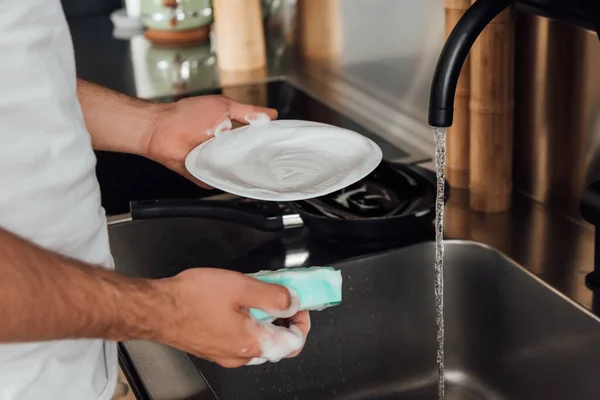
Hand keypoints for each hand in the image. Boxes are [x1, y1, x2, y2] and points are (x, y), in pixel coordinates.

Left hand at [144, 96, 277, 187]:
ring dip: (244, 172)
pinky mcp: (204, 176)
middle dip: (258, 160)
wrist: (161, 130)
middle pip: (247, 158)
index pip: (254, 141)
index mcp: (231, 133)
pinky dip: (226, 183)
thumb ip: (247, 112)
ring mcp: (215, 164)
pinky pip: (219, 183)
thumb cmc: (189, 115)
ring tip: (256, 171)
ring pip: (235, 172)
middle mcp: (225, 150)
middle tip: (272, 161)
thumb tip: (271, 115)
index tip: (280, 146)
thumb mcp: (224, 106)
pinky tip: (236, 180)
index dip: (266, 144)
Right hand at [152, 268, 310, 367]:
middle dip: (284, 320)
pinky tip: (238, 303)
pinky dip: (248, 323)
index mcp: (252, 342)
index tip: (299, 303)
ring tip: (258, 297)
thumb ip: (275, 296)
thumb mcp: (243, 287)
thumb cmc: (192, 300)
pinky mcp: (213, 348)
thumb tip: (294, 302)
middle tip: (281, 297)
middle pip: (278, 344)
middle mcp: (240, 355)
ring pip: (259, 342)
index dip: (302, 320)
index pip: (294, 342)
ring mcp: (225, 354)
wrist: (156, 308)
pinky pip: (240, 339)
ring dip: (265, 321)